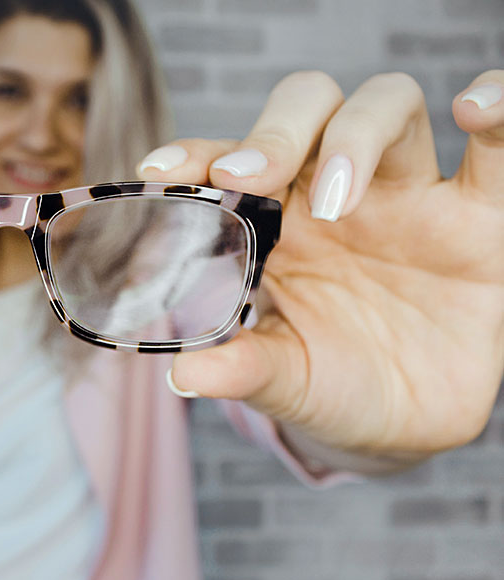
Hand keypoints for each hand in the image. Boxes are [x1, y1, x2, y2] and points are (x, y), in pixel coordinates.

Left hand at [139, 70, 503, 461]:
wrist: (403, 423)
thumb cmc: (328, 385)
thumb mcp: (282, 381)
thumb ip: (242, 369)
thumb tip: (184, 375)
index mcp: (274, 222)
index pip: (231, 161)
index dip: (197, 153)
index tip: (160, 170)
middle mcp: (334, 193)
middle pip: (306, 109)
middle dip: (273, 132)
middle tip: (247, 180)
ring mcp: (407, 197)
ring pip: (387, 105)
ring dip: (356, 133)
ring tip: (338, 200)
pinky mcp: (478, 216)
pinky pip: (499, 148)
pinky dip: (500, 109)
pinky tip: (477, 112)